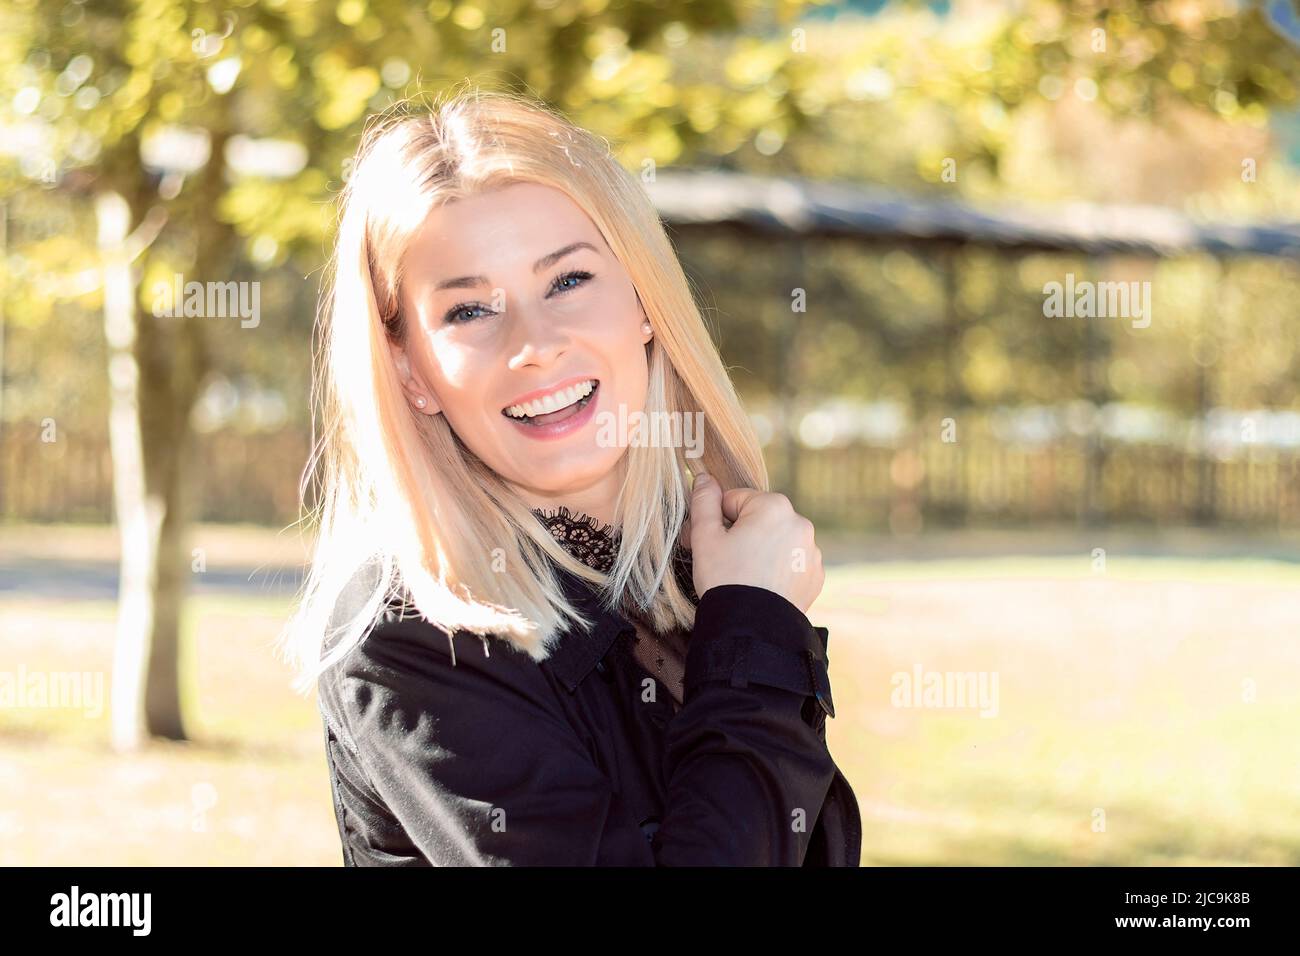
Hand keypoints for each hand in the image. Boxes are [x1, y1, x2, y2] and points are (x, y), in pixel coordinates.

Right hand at [680, 473, 823, 614]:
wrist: (752, 629)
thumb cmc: (725, 579)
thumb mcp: (705, 537)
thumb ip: (704, 501)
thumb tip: (705, 478)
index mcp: (774, 506)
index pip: (734, 501)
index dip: (715, 521)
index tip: (706, 542)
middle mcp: (800, 523)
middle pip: (757, 520)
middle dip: (739, 535)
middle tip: (722, 561)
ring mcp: (811, 551)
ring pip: (775, 541)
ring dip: (759, 551)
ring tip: (743, 576)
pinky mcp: (815, 575)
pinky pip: (790, 563)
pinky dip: (777, 570)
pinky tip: (761, 586)